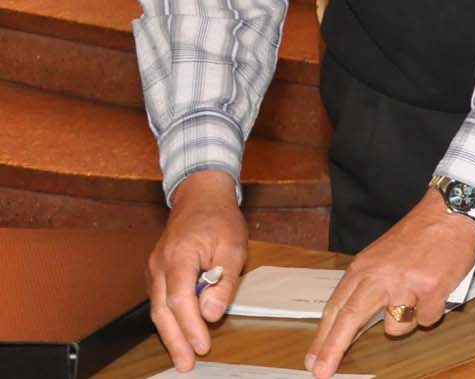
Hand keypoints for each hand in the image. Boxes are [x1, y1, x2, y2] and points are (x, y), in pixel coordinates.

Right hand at [146, 169, 248, 371]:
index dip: (190, 326)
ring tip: (182, 356)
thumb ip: (224, 281)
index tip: (202, 346)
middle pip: (161, 310)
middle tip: (186, 364)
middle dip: (175, 340)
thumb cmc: (219, 219)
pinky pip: (160, 300)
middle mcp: (160, 264)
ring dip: (170, 334)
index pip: (180, 299)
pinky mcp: (157, 272)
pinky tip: (179, 333)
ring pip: (157, 308)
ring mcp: (154, 268)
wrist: (200, 197)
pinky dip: (169, 319)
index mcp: (179, 255)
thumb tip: (211, 313)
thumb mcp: (234, 247)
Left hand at [305, 189, 474, 377]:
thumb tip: (350, 320)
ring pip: (396, 326)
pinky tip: (436, 290)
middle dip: (333, 349)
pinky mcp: (433, 289)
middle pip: (350, 318)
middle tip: (322, 371)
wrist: (451, 211)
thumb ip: (366, 284)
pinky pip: (427, 319)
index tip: (312, 360)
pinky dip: (432, 310)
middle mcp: (381, 275)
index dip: (323, 337)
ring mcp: (407, 283)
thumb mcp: (380, 254)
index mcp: (364, 267)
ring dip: (406, 321)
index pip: (336, 306)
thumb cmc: (418, 234)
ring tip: (417, 297)